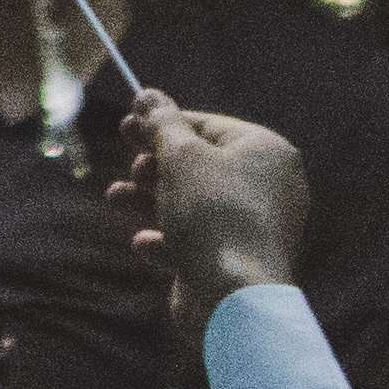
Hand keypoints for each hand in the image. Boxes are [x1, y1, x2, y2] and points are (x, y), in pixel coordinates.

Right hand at [123, 103, 310, 315]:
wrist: (234, 294)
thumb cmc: (212, 214)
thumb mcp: (181, 156)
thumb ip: (162, 124)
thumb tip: (149, 95)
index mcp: (268, 153)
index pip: (209, 126)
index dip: (165, 123)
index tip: (126, 123)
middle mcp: (269, 187)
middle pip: (200, 165)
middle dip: (156, 165)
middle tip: (133, 166)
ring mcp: (254, 226)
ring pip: (191, 203)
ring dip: (148, 199)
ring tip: (118, 197)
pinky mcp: (235, 260)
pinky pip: (195, 241)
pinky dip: (166, 239)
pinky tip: (148, 243)